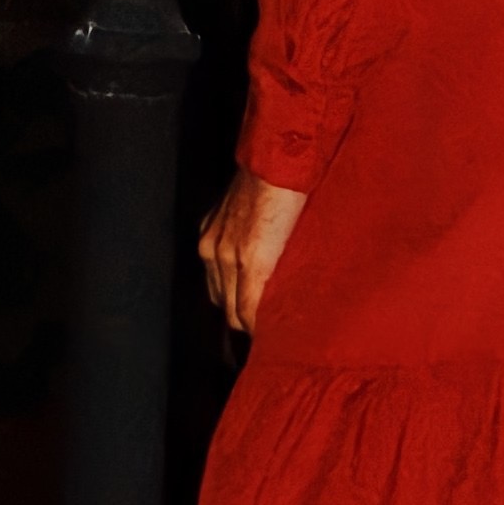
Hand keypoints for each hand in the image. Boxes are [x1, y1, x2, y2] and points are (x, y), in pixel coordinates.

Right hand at [196, 171, 306, 337]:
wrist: (274, 161)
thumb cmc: (297, 201)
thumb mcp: (297, 246)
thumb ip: (283, 280)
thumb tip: (281, 306)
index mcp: (252, 263)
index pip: (246, 316)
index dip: (258, 333)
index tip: (272, 343)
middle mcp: (224, 256)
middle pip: (228, 311)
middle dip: (245, 324)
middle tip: (263, 333)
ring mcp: (211, 243)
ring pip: (216, 293)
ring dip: (231, 304)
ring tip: (250, 311)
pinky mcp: (206, 230)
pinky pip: (210, 268)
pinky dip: (223, 280)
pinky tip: (237, 281)